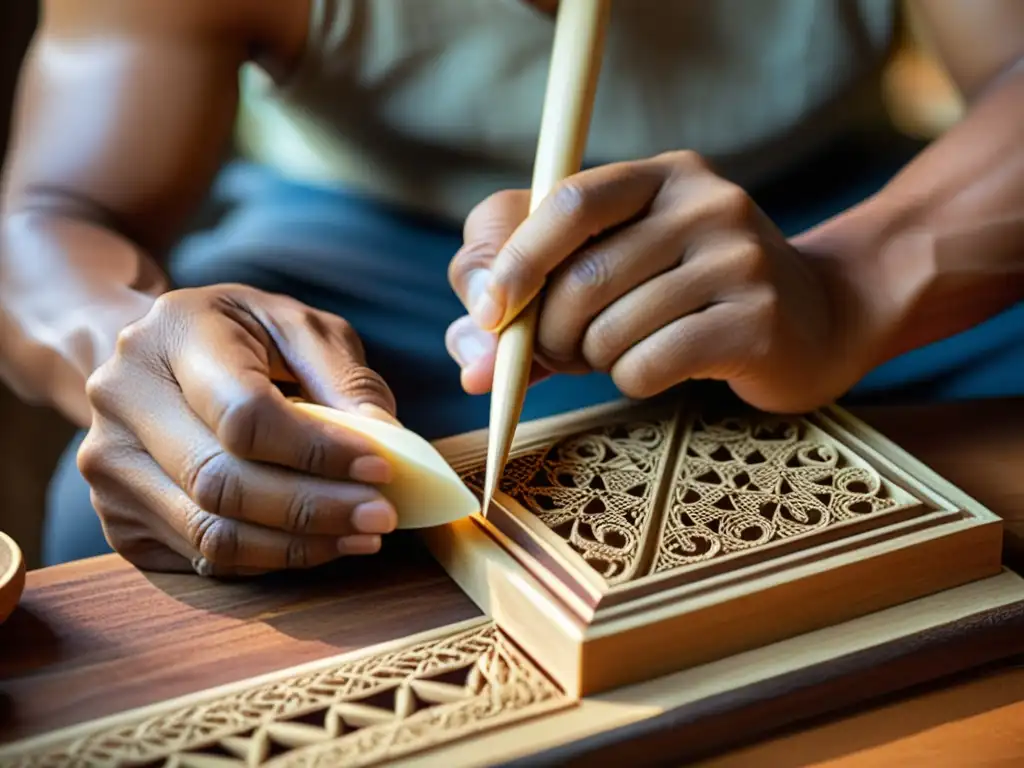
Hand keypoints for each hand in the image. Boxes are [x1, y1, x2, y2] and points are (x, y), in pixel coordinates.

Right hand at [78, 284, 400, 576]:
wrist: (153, 357)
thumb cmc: (242, 338)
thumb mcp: (299, 328)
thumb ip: (345, 378)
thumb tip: (388, 445)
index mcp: (175, 333)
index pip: (243, 414)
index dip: (317, 452)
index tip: (380, 469)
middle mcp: (124, 397)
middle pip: (222, 483)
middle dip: (315, 509)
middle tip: (381, 517)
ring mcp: (109, 463)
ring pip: (210, 534)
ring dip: (298, 547)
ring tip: (361, 537)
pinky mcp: (117, 518)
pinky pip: (201, 558)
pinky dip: (269, 560)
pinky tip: (317, 544)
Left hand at [446, 151, 867, 412]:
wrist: (817, 319)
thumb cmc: (688, 299)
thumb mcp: (616, 277)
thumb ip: (535, 305)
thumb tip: (472, 363)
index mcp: (661, 176)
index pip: (571, 200)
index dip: (518, 259)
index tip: (489, 313)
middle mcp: (705, 202)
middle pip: (583, 276)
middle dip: (552, 333)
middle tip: (563, 352)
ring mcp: (738, 257)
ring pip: (613, 328)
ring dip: (595, 360)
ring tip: (621, 354)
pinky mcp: (757, 318)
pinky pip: (651, 362)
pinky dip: (633, 379)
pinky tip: (661, 367)